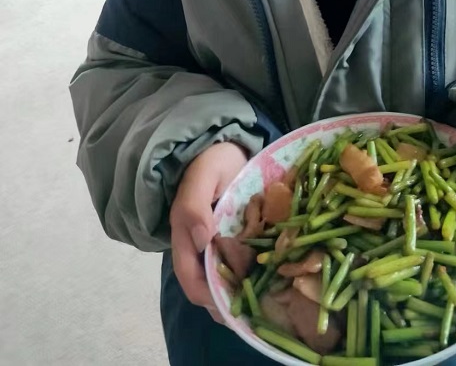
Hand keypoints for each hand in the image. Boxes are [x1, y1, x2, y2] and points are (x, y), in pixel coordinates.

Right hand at [170, 141, 247, 320]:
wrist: (227, 146)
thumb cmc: (212, 160)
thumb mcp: (203, 176)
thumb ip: (195, 205)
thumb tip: (201, 240)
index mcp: (185, 232)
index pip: (190, 276)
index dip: (207, 296)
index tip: (229, 308)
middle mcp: (197, 242)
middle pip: (205, 284)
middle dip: (223, 302)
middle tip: (250, 314)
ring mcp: (214, 240)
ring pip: (220, 276)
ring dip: (235, 292)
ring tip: (260, 304)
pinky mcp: (231, 235)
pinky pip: (236, 261)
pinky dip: (246, 274)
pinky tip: (266, 280)